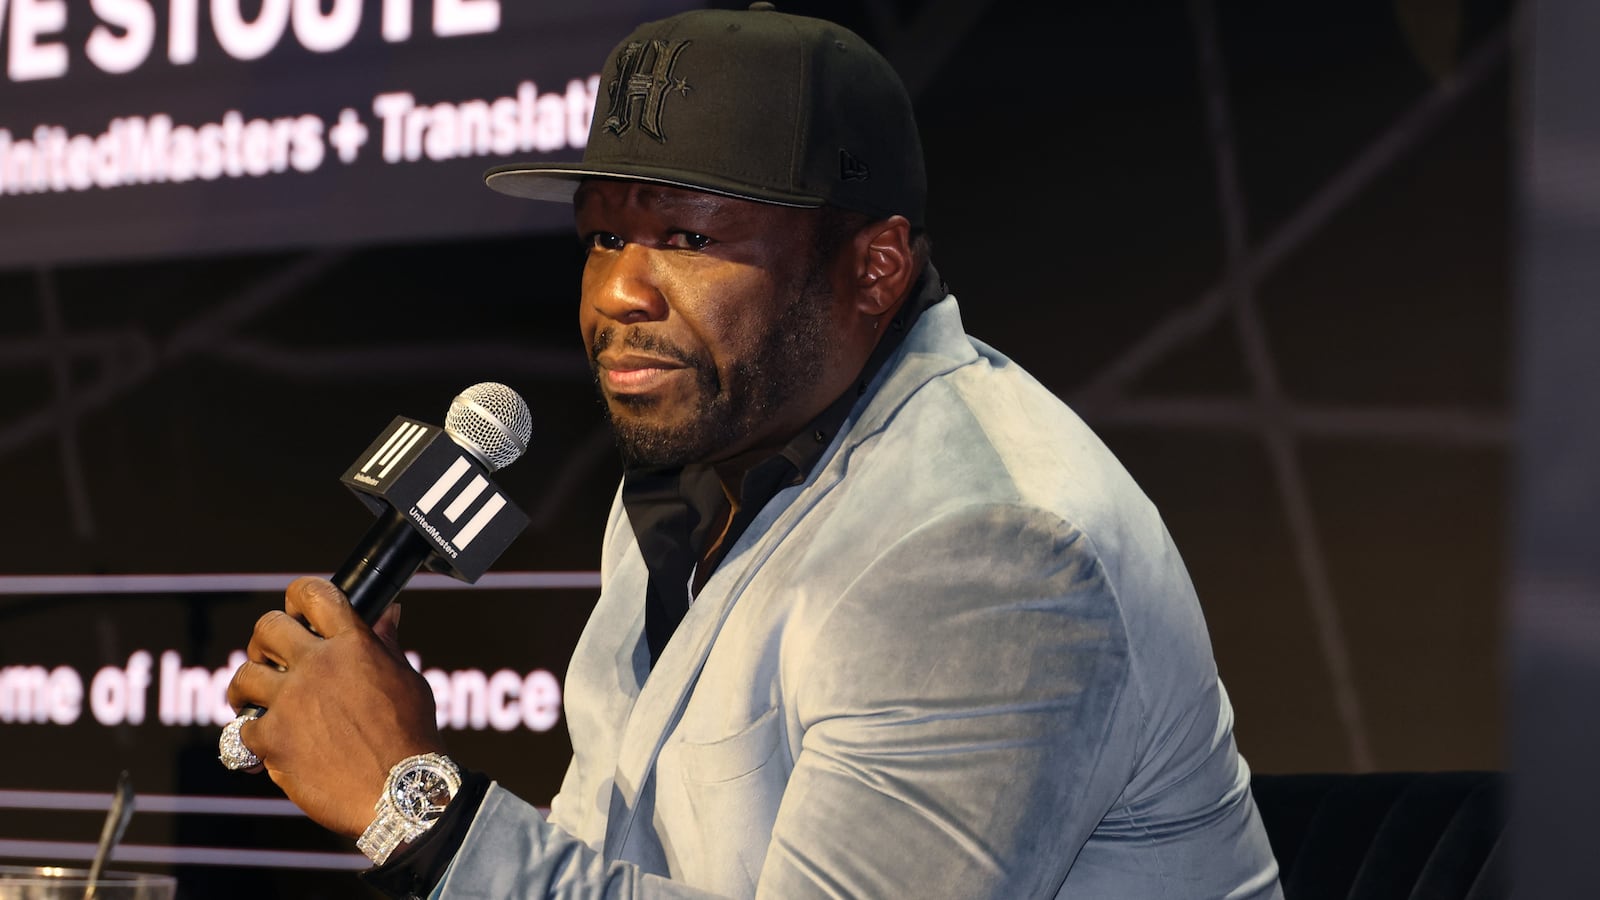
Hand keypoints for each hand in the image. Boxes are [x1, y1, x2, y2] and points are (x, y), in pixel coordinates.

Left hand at [225, 576, 444, 837]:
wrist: (400, 793)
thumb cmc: (411, 738)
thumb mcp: (407, 680)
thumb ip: (385, 645)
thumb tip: (387, 614)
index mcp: (353, 644)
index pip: (313, 594)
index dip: (298, 596)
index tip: (295, 612)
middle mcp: (318, 665)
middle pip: (267, 627)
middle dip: (264, 640)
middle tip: (270, 658)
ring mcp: (291, 701)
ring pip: (243, 675)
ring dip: (246, 688)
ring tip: (253, 701)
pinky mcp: (272, 738)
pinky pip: (242, 729)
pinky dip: (251, 738)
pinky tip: (266, 746)